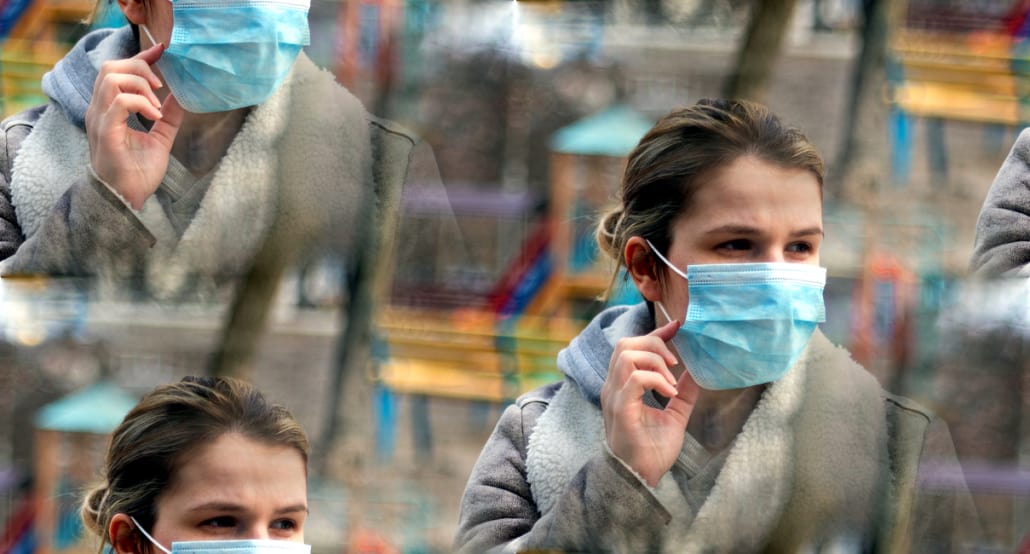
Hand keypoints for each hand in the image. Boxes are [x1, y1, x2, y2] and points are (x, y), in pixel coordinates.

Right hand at [85, 42, 183, 209]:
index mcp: (109, 109)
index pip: (117, 70)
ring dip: (141, 85)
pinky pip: (119, 102)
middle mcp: (99, 110)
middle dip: (140, 68)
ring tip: (156, 107)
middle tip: (161, 88)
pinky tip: (155, 117)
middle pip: (110, 67)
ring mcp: (100, 120)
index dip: (141, 57)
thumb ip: (169, 116)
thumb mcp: (160, 138)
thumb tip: (182, 96)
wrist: (127, 200)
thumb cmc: (138, 172)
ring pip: (111, 78)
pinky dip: (141, 103)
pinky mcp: (106, 132)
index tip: (162, 52)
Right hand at [601, 319, 700, 486]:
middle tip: (675, 364)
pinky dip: (656, 380)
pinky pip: (635, 379)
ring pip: (627, 355)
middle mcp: (614, 387)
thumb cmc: (652, 450)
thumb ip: (684, 393)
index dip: (656, 333)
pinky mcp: (621, 409)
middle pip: (625, 344)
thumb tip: (697, 371)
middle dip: (654, 344)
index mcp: (622, 386)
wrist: (642, 478)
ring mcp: (615, 397)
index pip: (632, 346)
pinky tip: (670, 394)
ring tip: (671, 382)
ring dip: (655, 362)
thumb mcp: (675, 415)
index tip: (677, 328)